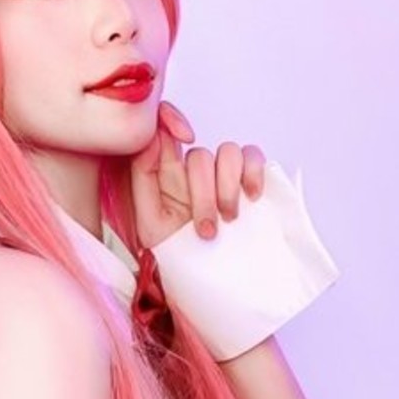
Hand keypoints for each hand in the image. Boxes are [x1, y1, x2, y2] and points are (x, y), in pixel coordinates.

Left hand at [128, 101, 266, 249]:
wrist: (206, 280)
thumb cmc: (175, 254)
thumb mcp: (148, 223)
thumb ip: (144, 178)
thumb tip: (154, 138)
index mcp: (165, 174)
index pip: (164, 129)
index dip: (174, 118)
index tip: (186, 136)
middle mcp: (192, 170)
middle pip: (200, 155)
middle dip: (205, 194)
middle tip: (207, 229)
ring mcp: (220, 174)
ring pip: (228, 152)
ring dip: (229, 188)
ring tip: (229, 220)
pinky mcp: (246, 180)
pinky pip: (253, 157)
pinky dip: (254, 172)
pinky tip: (252, 197)